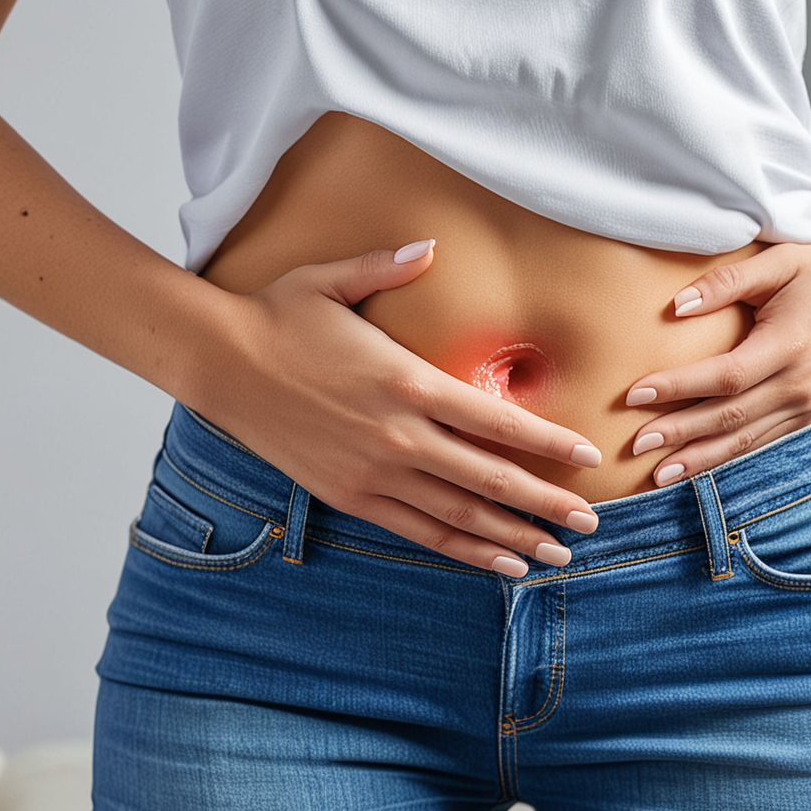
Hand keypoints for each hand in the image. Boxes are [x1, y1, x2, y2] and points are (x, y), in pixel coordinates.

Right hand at [184, 240, 602, 577]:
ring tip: (556, 557)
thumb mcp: (332, 280)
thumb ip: (389, 269)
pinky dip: (461, 550)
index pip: (497, 419)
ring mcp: (374, 471)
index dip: (548, 442)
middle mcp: (398, 434)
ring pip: (459, 514)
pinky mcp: (350, 495)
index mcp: (407, 380)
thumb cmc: (279, 317)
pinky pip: (418, 530)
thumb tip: (431, 248)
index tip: (588, 458)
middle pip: (490, 477)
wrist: (220, 363)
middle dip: (546, 503)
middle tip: (590, 524)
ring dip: (512, 536)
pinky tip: (496, 562)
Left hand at [624, 231, 810, 486]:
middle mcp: (800, 384)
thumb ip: (726, 281)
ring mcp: (810, 405)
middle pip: (729, 419)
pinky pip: (766, 442)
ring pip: (747, 441)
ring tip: (659, 474)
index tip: (633, 394)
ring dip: (702, 460)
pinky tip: (702, 468)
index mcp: (788, 346)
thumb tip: (676, 306)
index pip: (722, 377)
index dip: (677, 388)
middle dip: (679, 436)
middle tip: (634, 446)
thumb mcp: (779, 261)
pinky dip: (731, 457)